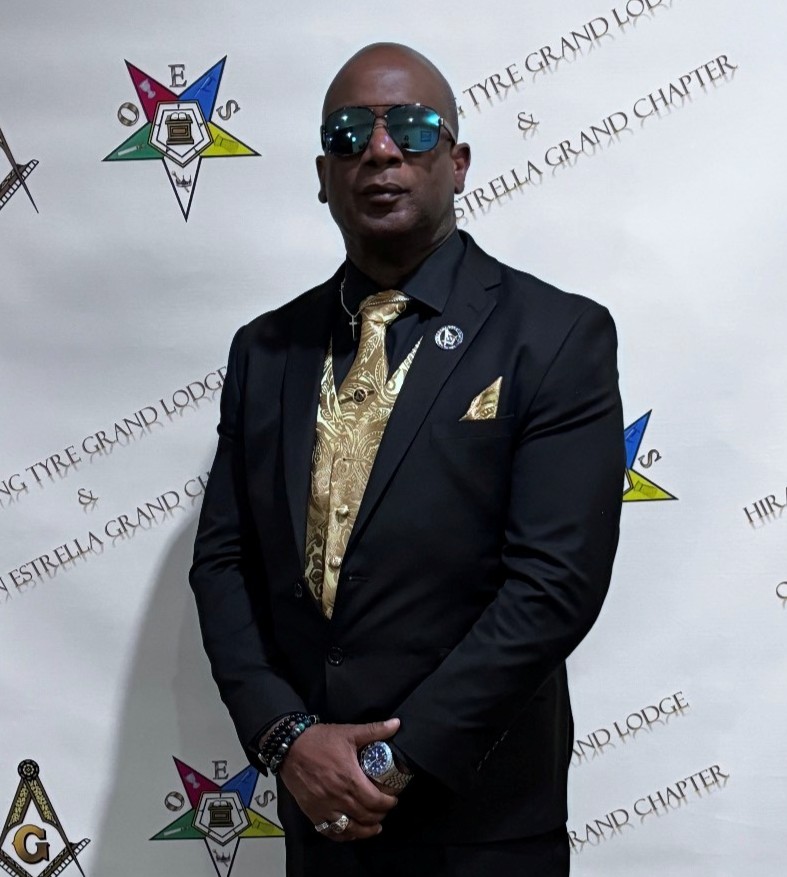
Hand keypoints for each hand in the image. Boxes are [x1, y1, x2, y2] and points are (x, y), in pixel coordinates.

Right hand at [279, 717, 400, 841]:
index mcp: (350, 778)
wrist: (290, 747)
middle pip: (366, 816)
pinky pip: (330, 832)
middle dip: (380, 815)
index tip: (393, 799)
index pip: (376, 801)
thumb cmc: (320, 740)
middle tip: (385, 809)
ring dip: (365, 830)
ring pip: (350, 829)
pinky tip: (352, 833)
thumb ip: (375, 730)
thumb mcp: (349, 732)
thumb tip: (397, 724)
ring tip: (375, 827)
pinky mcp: (312, 813)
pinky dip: (344, 836)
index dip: (388, 803)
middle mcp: (339, 797)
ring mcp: (325, 808)